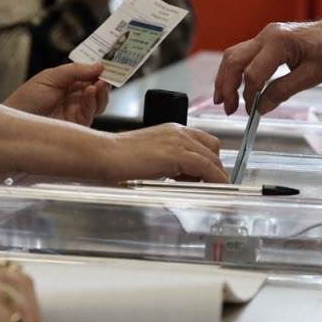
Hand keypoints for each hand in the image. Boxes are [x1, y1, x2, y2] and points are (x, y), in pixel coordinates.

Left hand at [4, 63, 108, 126]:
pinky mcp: (78, 125)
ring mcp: (77, 112)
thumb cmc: (27, 99)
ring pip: (99, 102)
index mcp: (69, 84)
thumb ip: (75, 70)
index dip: (100, 69)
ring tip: (100, 83)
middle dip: (105, 80)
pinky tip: (91, 92)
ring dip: (102, 92)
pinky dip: (93, 102)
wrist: (16, 121)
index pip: (89, 75)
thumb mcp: (50, 77)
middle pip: (98, 89)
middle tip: (109, 73)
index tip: (109, 61)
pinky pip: (91, 113)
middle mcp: (75, 98)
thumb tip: (99, 65)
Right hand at [101, 123, 227, 182]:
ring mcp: (178, 141)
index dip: (211, 161)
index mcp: (173, 130)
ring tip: (212, 191)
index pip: (203, 142)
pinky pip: (206, 167)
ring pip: (212, 158)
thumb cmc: (120, 158)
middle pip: (213, 148)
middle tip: (211, 186)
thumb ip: (169, 164)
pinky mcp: (177, 154)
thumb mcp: (152, 158)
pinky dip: (215, 179)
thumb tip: (185, 178)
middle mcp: (179, 131)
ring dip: (216, 176)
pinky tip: (214, 190)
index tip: (211, 178)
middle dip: (215, 169)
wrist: (105, 154)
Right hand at [213, 12, 321, 114]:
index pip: (253, 74)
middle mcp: (267, 35)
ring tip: (222, 99)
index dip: (249, 96)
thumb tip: (260, 108)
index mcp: (279, 43)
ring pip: (233, 55)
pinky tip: (234, 86)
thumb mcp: (311, 76)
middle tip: (227, 108)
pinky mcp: (266, 39)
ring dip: (225, 78)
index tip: (251, 112)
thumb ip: (283, 91)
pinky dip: (235, 71)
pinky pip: (243, 54)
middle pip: (233, 61)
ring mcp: (265, 35)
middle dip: (226, 86)